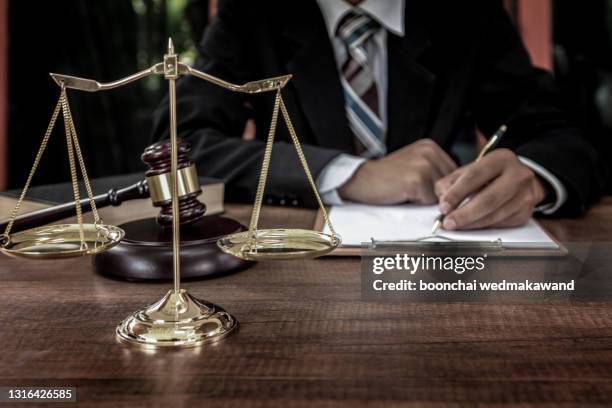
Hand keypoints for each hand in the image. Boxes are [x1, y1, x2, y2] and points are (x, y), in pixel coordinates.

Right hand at [338, 139, 456, 203]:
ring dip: (426, 198)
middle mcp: (430, 152)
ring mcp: (424, 166)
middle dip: (437, 192)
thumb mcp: (414, 164)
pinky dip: (417, 203)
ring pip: (441, 194)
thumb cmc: (386, 176)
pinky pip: (429, 201)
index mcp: (430, 147)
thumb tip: (457, 188)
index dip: (444, 186)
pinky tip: (403, 193)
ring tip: (407, 190)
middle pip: (450, 184)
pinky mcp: (417, 181)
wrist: (362, 179)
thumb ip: (435, 170)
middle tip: (414, 188)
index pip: (455, 173)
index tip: (427, 188)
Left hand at [434, 148, 547, 229]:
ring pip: (496, 214)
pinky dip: (484, 226)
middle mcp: (518, 175)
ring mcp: (525, 194)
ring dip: (472, 223)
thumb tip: (443, 202)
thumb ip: (451, 183)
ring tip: (457, 225)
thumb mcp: (468, 171)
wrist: (517, 180)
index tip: (443, 208)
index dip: (456, 194)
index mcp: (500, 158)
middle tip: (448, 222)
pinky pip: (502, 223)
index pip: (475, 176)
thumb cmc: (488, 176)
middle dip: (465, 214)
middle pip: (489, 199)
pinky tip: (472, 225)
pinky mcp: (526, 212)